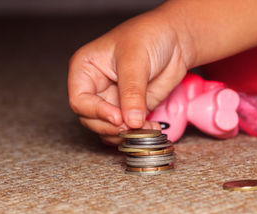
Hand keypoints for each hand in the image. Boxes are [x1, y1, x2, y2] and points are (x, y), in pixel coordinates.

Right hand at [68, 10, 193, 143]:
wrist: (176, 40)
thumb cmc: (149, 36)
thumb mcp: (135, 60)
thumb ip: (132, 92)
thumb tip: (131, 121)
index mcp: (85, 70)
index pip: (80, 101)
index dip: (96, 112)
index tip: (118, 117)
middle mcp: (96, 88)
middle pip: (91, 119)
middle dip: (110, 126)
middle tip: (130, 126)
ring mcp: (113, 100)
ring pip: (107, 128)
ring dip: (124, 134)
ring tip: (144, 129)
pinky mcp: (131, 110)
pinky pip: (128, 129)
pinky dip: (138, 134)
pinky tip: (151, 129)